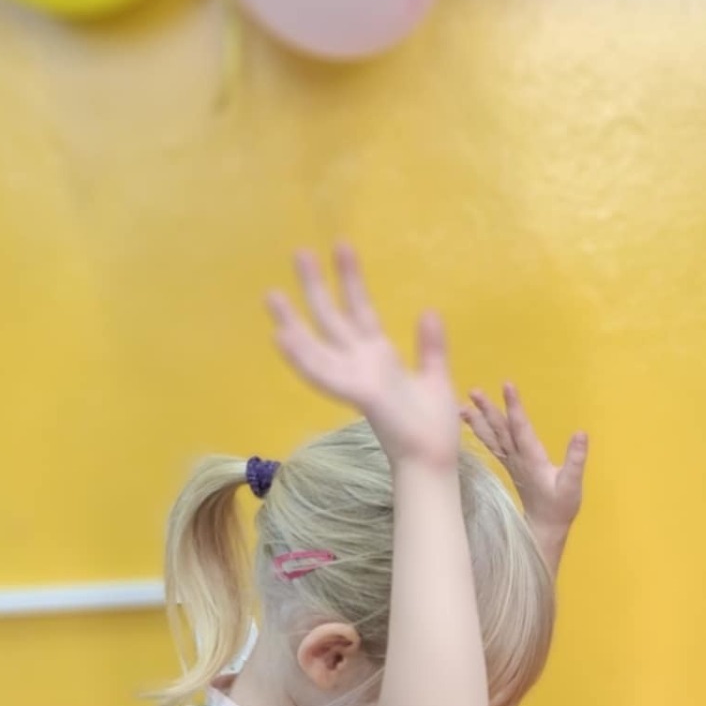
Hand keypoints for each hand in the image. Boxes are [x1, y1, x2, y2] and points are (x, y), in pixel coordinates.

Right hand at [267, 243, 459, 469]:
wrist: (432, 458)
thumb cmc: (432, 426)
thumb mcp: (435, 376)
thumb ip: (430, 346)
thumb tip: (428, 311)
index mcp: (378, 358)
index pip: (360, 310)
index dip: (350, 279)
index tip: (342, 246)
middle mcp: (360, 365)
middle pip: (332, 318)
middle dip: (315, 286)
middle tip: (299, 251)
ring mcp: (354, 379)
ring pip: (316, 345)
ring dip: (292, 322)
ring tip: (271, 294)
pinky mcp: (357, 393)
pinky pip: (324, 373)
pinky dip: (301, 356)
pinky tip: (280, 336)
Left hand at [462, 384, 587, 548]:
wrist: (545, 526)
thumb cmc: (560, 506)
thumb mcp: (572, 484)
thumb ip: (576, 459)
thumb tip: (581, 433)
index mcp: (532, 459)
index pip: (521, 428)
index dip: (514, 406)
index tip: (507, 385)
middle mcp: (517, 458)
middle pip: (500, 430)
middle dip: (488, 410)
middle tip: (474, 392)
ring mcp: (511, 462)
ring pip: (492, 437)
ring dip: (478, 420)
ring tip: (463, 405)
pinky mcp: (509, 465)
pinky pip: (492, 445)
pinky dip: (480, 432)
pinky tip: (471, 422)